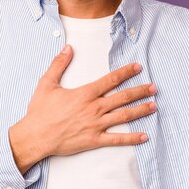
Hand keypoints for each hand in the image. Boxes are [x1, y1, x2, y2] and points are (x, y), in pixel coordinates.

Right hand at [9, 45, 156, 173]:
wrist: (35, 136)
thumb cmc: (40, 111)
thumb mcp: (46, 83)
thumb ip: (59, 64)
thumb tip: (68, 47)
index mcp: (84, 94)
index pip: (110, 80)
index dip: (126, 72)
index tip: (138, 67)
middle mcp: (93, 108)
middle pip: (122, 97)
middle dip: (140, 91)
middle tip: (154, 87)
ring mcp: (95, 125)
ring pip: (123, 116)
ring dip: (140, 110)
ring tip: (153, 106)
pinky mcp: (94, 140)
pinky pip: (116, 140)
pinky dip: (131, 138)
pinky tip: (144, 136)